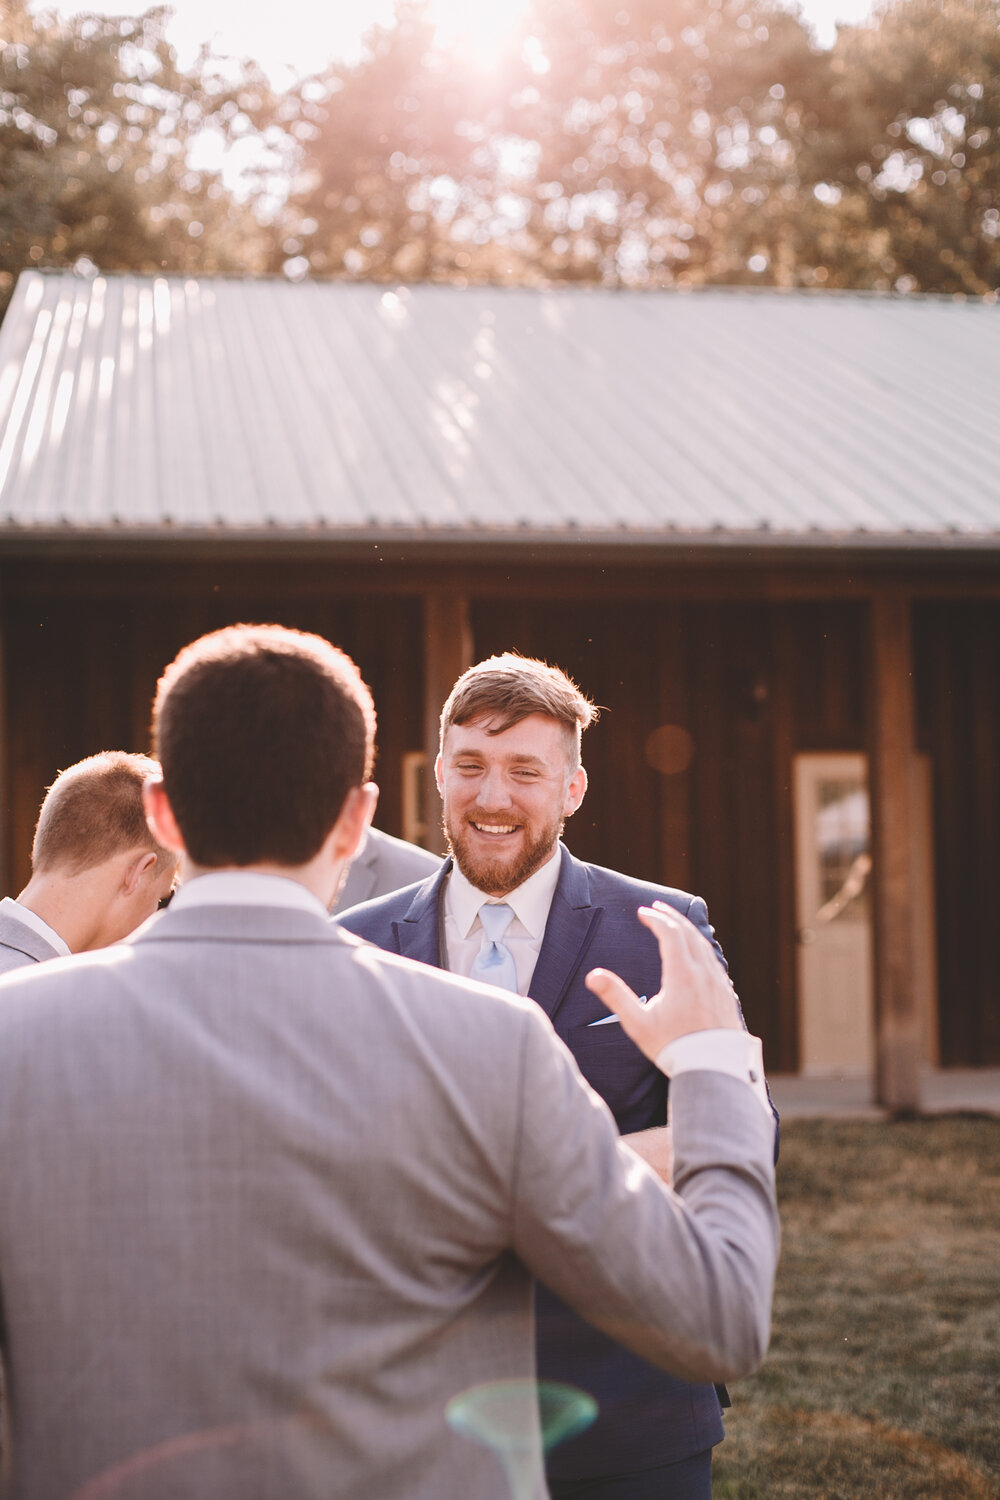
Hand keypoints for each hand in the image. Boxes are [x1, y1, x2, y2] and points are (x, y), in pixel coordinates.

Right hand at [585, 902, 740, 1062]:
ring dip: (688, 930)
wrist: (713, 1069)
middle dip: (672, 917)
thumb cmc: (674, 1048)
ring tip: (676, 924)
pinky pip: (714, 962)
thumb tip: (593, 976)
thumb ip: (616, 997)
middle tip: (657, 907)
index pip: (670, 935)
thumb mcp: (639, 1024)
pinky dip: (701, 948)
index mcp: (682, 975)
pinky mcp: (726, 995)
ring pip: (704, 946)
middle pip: (688, 934)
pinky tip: (697, 955)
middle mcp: (703, 974)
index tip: (643, 913)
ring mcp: (717, 984)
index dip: (656, 920)